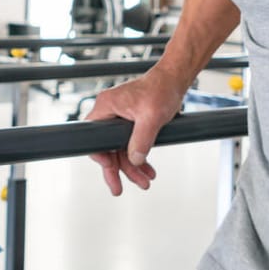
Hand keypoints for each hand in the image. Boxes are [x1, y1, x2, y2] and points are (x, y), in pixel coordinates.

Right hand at [87, 69, 189, 195]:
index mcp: (106, 107)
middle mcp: (109, 113)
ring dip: (132, 167)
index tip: (110, 170)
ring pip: (120, 150)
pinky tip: (148, 170)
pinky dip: (139, 158)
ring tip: (145, 181)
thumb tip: (135, 160)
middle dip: (118, 170)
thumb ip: (142, 140)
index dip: (100, 157)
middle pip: (107, 148)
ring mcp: (119, 119)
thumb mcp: (151, 117)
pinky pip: (130, 145)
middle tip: (119, 189)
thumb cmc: (161, 89)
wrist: (175, 80)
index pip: (93, 138)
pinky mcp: (131, 123)